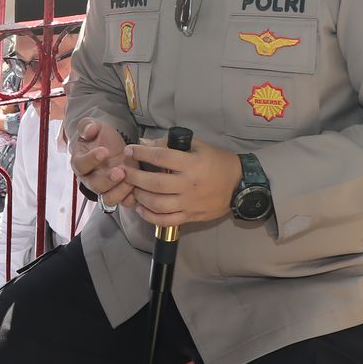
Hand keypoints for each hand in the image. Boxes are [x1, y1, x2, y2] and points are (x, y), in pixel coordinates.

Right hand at [69, 117, 136, 208]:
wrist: (115, 146)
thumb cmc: (101, 137)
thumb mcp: (95, 126)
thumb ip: (88, 125)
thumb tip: (89, 130)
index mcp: (81, 162)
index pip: (80, 165)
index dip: (91, 160)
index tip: (103, 151)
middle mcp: (90, 179)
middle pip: (95, 186)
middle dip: (108, 180)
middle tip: (121, 171)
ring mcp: (105, 188)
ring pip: (109, 199)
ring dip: (120, 191)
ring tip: (131, 179)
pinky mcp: (120, 193)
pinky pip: (124, 202)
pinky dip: (132, 197)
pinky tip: (139, 186)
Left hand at [118, 137, 240, 227]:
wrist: (239, 185)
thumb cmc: (217, 162)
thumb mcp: (198, 146)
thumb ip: (172, 145)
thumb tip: (145, 143)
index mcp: (192, 164)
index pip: (161, 157)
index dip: (142, 153)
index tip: (130, 150)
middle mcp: (188, 185)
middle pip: (155, 183)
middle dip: (134, 176)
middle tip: (123, 171)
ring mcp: (189, 203)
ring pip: (158, 204)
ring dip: (140, 196)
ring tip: (133, 189)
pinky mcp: (190, 216)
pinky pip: (166, 220)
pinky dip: (150, 217)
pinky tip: (141, 208)